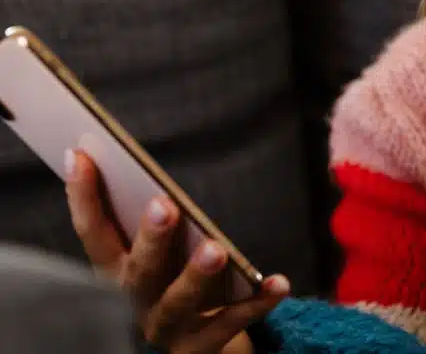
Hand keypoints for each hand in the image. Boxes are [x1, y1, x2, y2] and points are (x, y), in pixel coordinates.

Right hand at [64, 149, 289, 353]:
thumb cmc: (166, 282)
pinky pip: (233, 321)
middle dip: (151, 239)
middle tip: (164, 205)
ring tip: (216, 249)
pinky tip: (279, 282)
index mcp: (114, 273)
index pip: (93, 234)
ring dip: (196, 274)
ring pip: (179, 302)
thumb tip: (133, 166)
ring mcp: (168, 327)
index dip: (83, 197)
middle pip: (139, 272)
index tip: (81, 155)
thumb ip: (139, 222)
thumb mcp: (144, 257)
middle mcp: (135, 302)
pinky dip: (257, 302)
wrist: (185, 346)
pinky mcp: (203, 344)